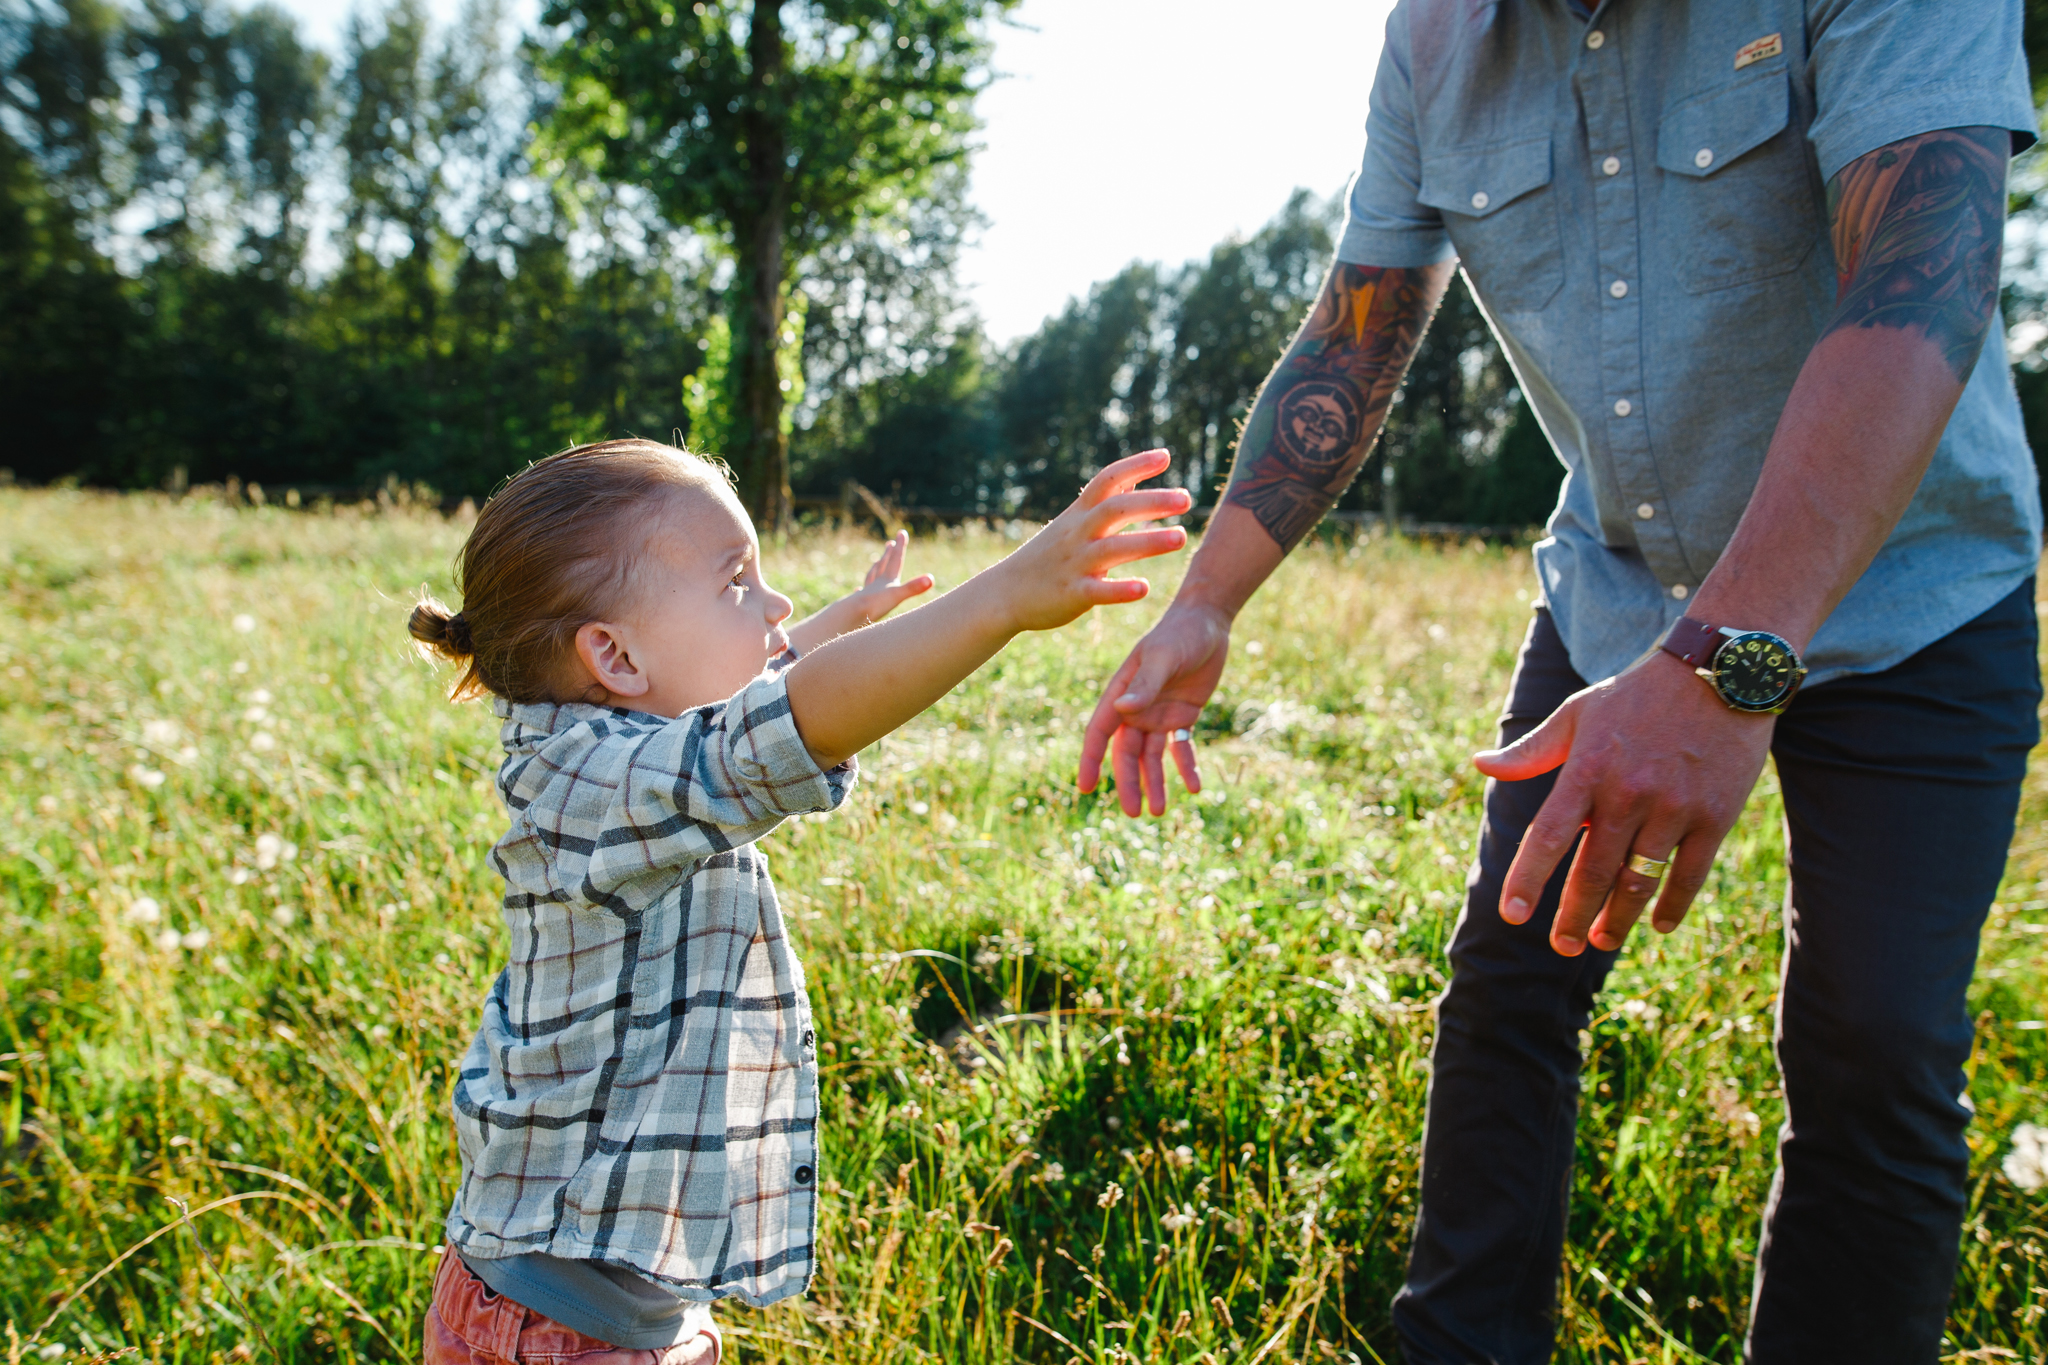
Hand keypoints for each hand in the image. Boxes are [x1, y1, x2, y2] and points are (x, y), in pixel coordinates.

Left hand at [845, 530, 934, 625]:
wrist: (850, 616)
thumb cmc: (874, 605)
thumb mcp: (897, 596)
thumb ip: (913, 588)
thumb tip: (931, 579)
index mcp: (887, 580)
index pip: (895, 560)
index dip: (900, 546)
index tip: (902, 532)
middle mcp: (877, 584)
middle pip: (883, 565)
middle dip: (888, 554)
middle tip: (889, 544)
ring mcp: (867, 593)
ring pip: (872, 577)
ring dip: (876, 568)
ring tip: (876, 562)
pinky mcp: (860, 605)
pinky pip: (862, 594)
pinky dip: (862, 589)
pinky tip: (858, 589)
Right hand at [993, 448, 1190, 633]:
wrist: (1004, 594)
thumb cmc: (1047, 556)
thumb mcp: (1072, 523)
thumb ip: (1103, 504)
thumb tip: (1133, 479)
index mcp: (1079, 514)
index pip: (1107, 481)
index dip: (1135, 465)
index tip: (1165, 455)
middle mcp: (1078, 534)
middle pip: (1115, 509)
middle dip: (1151, 502)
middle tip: (1186, 498)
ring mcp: (1074, 563)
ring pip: (1113, 548)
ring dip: (1148, 541)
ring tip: (1181, 537)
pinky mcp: (1072, 594)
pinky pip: (1098, 590)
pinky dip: (1120, 589)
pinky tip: (1144, 588)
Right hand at [1076, 600, 1229, 815]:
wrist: (1207, 621)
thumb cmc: (1179, 633)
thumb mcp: (1163, 657)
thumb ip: (1144, 685)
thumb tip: (1122, 711)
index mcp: (1120, 693)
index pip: (1100, 732)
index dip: (1092, 760)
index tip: (1086, 788)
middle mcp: (1135, 708)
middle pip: (1127, 753)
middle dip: (1129, 783)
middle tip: (1134, 813)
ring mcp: (1158, 714)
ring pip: (1152, 757)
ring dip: (1155, 783)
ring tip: (1160, 811)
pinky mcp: (1182, 716)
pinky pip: (1181, 748)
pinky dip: (1186, 767)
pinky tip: (1194, 787)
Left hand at [1474, 650, 1775, 955]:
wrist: (1719, 673)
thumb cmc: (1636, 695)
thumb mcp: (1577, 713)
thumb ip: (1531, 751)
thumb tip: (1480, 765)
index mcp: (1587, 769)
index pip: (1549, 836)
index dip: (1528, 878)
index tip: (1512, 914)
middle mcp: (1628, 792)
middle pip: (1593, 871)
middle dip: (1574, 916)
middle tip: (1561, 946)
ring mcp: (1674, 807)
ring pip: (1640, 880)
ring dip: (1619, 918)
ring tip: (1602, 940)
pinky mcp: (1715, 815)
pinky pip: (1690, 874)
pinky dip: (1673, 905)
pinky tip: (1658, 925)